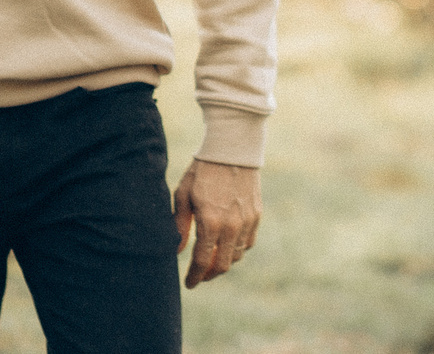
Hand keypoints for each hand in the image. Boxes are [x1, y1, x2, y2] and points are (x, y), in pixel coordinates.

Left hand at [173, 159, 259, 287]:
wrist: (232, 149)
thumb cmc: (202, 170)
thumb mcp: (183, 194)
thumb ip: (180, 225)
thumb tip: (177, 250)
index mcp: (210, 222)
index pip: (202, 261)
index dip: (194, 277)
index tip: (189, 284)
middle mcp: (231, 226)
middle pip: (222, 265)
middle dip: (209, 274)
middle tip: (199, 275)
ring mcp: (246, 222)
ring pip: (236, 256)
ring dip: (223, 262)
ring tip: (211, 258)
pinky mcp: (256, 215)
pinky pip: (248, 242)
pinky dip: (237, 249)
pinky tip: (227, 244)